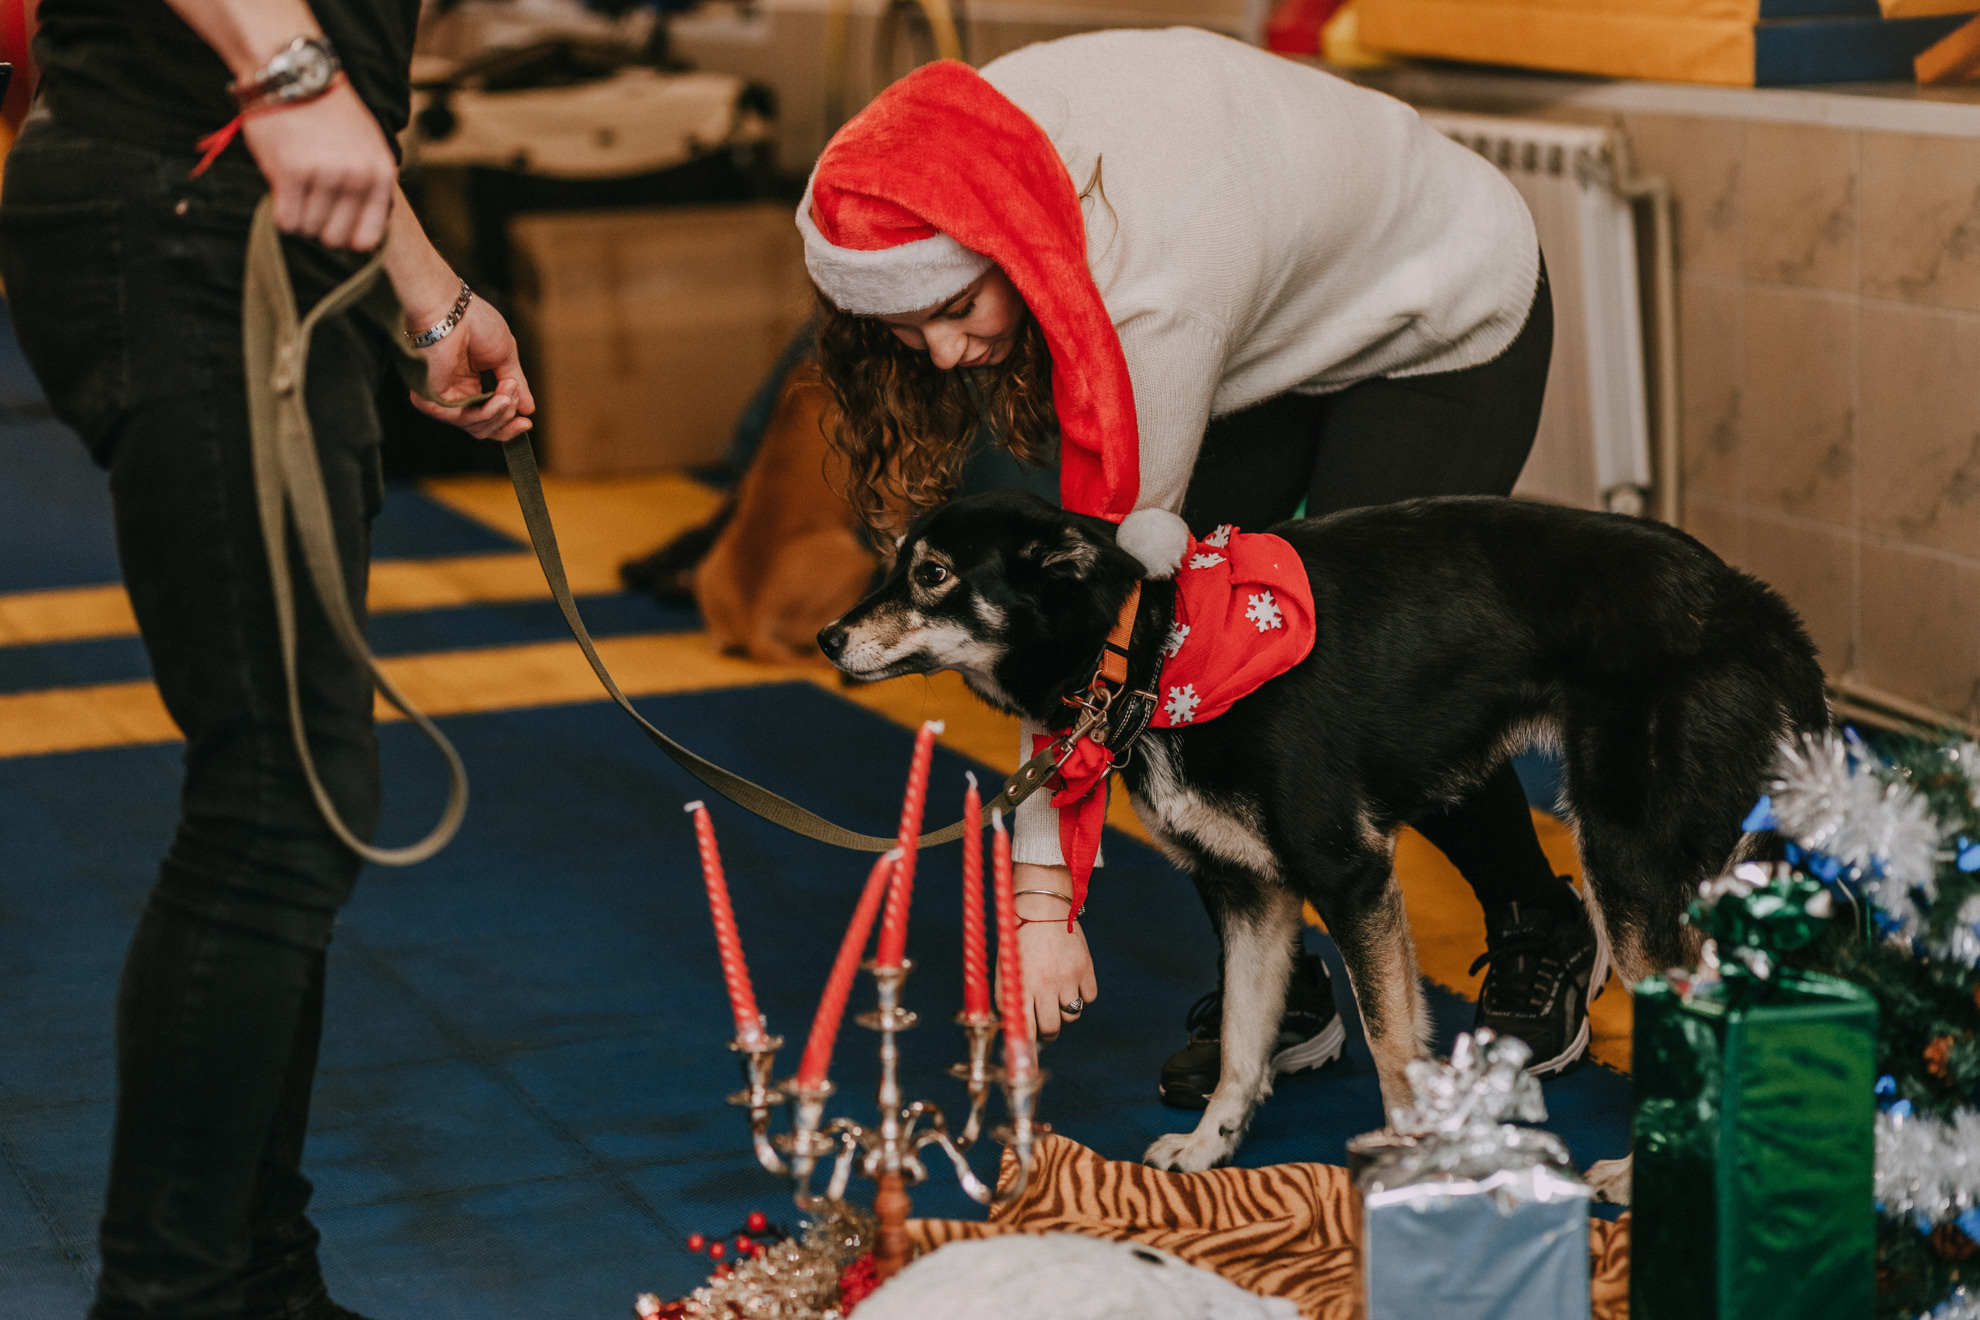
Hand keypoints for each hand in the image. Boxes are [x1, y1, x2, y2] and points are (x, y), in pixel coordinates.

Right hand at [238, 80, 397, 250]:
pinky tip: (281, 190)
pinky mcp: (292, 171)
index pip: (368, 238)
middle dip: (318, 227)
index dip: (347, 238)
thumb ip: (370, 185)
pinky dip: (280, 212)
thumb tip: (362, 236)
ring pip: (308, 230)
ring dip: (297, 216)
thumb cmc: (329, 114)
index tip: (334, 225)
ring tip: (296, 187)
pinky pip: (286, 221)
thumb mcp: (368, 146)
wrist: (295, 74)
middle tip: (309, 202)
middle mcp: (358, 177)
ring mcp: (326, 175)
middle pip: (334, 239)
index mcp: (381, 174)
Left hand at [407, 296, 536, 441]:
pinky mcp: (431, 400)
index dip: (509, 424)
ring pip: (477, 428)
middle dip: (507, 418)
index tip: (528, 422)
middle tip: (516, 396)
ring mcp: (442, 398)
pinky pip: (464, 420)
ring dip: (501, 412)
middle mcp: (455, 394)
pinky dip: (487, 413)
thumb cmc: (475, 321)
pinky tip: (501, 398)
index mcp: (469, 383)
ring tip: (509, 390)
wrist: (452, 310)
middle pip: (484, 428)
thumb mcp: (506, 356)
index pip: (488, 416)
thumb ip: (516, 385)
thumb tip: (529, 409)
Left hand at [998, 863, 1098, 1042]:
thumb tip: (1008, 1026)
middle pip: (1052, 1029)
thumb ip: (1006, 998)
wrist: (1041, 906)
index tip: (1028, 1052)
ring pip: (1072, 1015)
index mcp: (1021, 986)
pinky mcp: (1085, 967)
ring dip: (1065, 1011)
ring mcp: (1068, 976)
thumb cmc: (1017, 939)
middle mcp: (1045, 984)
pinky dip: (1082, 994)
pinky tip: (1071, 981)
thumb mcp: (1005, 969)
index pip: (1025, 1029)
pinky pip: (1089, 997)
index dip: (1027, 1045)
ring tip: (1056, 995)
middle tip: (1046, 1029)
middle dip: (1048, 1034)